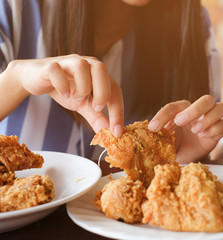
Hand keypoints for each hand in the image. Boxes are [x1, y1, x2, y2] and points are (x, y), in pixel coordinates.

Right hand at [4, 55, 123, 135]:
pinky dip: (62, 85)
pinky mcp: (50, 65)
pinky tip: (63, 95)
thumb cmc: (65, 89)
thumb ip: (97, 117)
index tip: (117, 132)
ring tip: (76, 99)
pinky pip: (57, 70)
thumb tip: (110, 134)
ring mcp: (68, 62)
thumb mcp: (83, 105)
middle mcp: (86, 63)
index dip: (118, 110)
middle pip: (101, 69)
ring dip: (82, 87)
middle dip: (103, 92)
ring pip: (81, 66)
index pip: (114, 89)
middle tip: (97, 109)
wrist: (35, 79)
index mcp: (98, 74)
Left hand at [148, 95, 222, 162]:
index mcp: (182, 110)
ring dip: (207, 118)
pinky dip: (215, 129)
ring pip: (219, 107)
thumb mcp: (162, 140)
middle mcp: (198, 111)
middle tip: (180, 121)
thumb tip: (142, 130)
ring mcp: (211, 120)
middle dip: (194, 110)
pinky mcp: (219, 132)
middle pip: (206, 100)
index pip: (174, 107)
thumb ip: (156, 133)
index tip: (153, 128)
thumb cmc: (173, 146)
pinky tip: (204, 136)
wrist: (184, 159)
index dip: (163, 115)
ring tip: (195, 130)